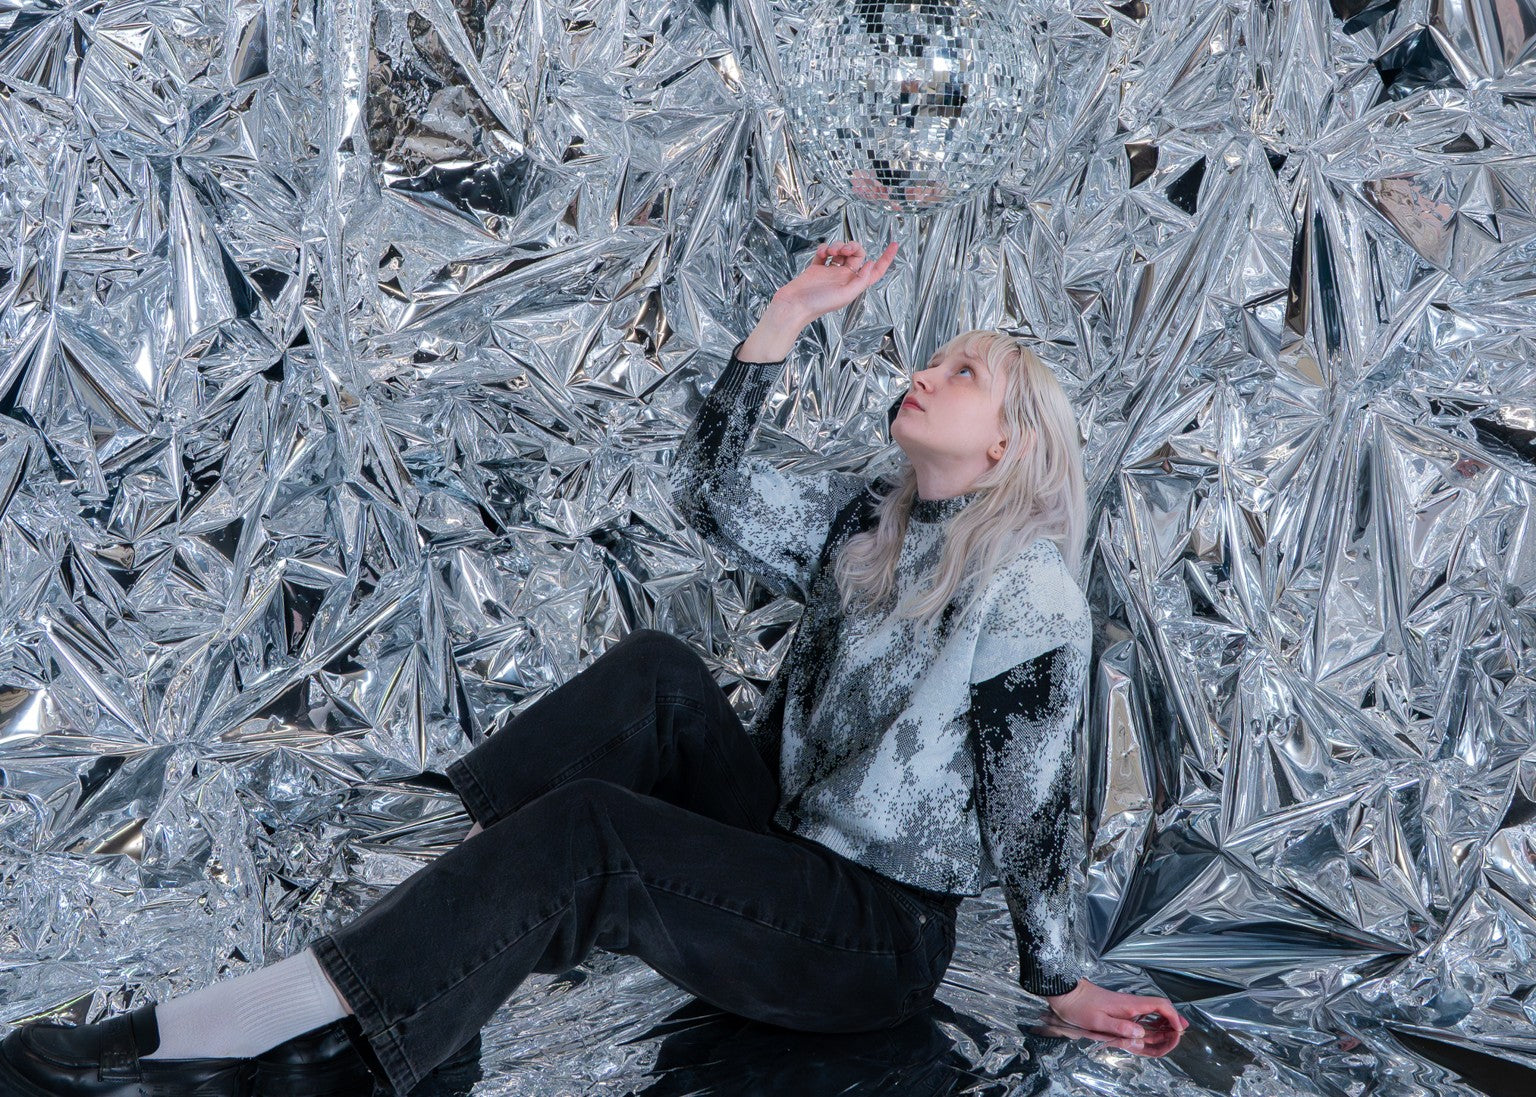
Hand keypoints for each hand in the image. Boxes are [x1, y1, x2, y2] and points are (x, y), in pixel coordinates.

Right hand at [772, 240, 898, 323]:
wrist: (794, 304)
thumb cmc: (819, 303)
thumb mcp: (846, 295)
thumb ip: (861, 280)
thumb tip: (871, 264)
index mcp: (854, 284)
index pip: (876, 271)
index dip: (886, 258)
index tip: (895, 244)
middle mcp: (844, 277)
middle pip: (857, 255)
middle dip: (853, 247)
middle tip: (845, 250)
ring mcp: (830, 272)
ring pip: (840, 251)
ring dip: (838, 246)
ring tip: (830, 251)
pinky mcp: (816, 268)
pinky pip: (824, 253)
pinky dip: (823, 249)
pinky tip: (821, 253)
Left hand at [1042, 979, 1186, 1051]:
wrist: (1066, 994)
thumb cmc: (1080, 1007)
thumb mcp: (1098, 1021)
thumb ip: (1120, 1028)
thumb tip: (1141, 1034)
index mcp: (1130, 1004)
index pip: (1160, 1006)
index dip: (1173, 1017)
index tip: (1179, 1030)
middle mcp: (1132, 1004)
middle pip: (1161, 1011)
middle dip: (1172, 1024)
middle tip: (1178, 1038)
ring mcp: (1128, 1007)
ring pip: (1154, 1015)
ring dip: (1164, 1026)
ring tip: (1171, 1038)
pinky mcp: (1122, 1010)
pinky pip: (1143, 1018)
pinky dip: (1153, 1025)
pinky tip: (1155, 1033)